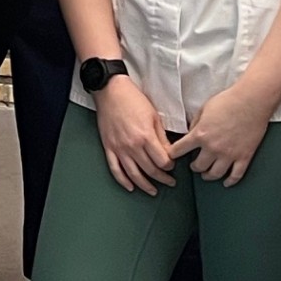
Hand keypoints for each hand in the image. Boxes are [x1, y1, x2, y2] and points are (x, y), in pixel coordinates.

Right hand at [93, 78, 173, 193]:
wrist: (110, 90)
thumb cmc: (133, 99)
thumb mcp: (154, 116)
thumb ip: (162, 137)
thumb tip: (169, 153)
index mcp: (146, 136)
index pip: (162, 161)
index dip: (170, 166)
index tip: (172, 166)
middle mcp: (132, 146)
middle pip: (150, 170)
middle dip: (162, 178)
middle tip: (169, 182)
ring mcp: (119, 148)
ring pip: (134, 174)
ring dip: (145, 185)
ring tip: (153, 191)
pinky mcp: (108, 147)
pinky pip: (115, 169)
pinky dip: (123, 180)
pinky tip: (130, 186)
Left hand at [168, 81, 274, 186]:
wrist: (251, 102)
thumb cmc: (227, 101)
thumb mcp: (203, 109)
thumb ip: (195, 124)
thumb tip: (191, 135)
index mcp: (200, 134)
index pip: (179, 150)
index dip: (173, 154)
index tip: (172, 156)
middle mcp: (213, 148)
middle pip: (198, 166)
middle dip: (193, 167)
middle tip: (193, 165)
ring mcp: (229, 154)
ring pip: (215, 174)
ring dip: (208, 176)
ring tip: (206, 174)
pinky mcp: (244, 157)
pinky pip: (236, 175)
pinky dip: (230, 181)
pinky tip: (226, 182)